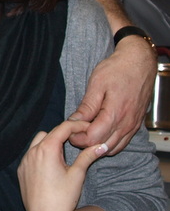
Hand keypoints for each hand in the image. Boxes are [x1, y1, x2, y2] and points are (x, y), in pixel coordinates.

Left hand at [17, 119, 111, 210]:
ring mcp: (24, 162)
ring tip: (64, 153)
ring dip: (50, 143)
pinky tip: (51, 164)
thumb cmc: (63, 198)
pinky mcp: (21, 171)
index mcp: (46, 149)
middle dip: (63, 134)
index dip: (78, 125)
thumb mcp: (78, 174)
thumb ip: (88, 156)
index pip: (63, 127)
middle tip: (78, 140)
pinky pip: (30, 155)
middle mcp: (32, 152)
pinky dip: (41, 154)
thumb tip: (102, 145)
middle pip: (49, 133)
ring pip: (37, 142)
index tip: (88, 128)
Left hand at [69, 35, 155, 153]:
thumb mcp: (97, 84)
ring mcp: (132, 126)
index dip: (77, 137)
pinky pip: (121, 143)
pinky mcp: (135, 125)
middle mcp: (126, 124)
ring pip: (112, 148)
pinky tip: (99, 133)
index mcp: (115, 114)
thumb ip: (86, 107)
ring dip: (96, 145)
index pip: (92, 139)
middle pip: (101, 146)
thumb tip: (73, 121)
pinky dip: (108, 143)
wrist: (139, 62)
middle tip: (75, 130)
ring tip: (86, 131)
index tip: (70, 129)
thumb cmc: (118, 69)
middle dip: (84, 142)